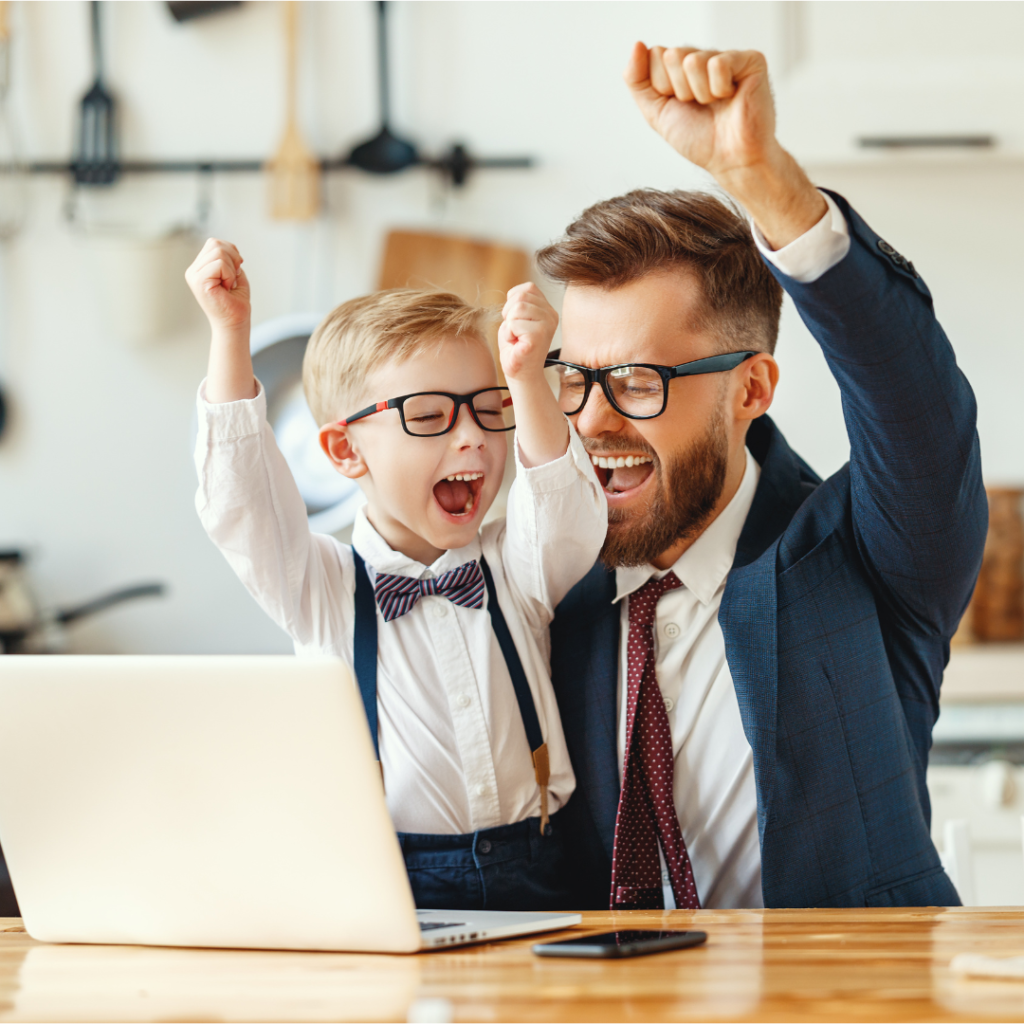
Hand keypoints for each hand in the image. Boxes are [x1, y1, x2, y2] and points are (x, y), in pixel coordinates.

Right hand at [185, 238, 249, 331]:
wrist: (235, 324)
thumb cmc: (235, 302)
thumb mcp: (234, 273)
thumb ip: (228, 257)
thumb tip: (229, 247)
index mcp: (199, 267)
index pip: (214, 243)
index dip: (232, 253)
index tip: (234, 272)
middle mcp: (193, 270)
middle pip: (215, 244)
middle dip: (233, 258)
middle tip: (232, 279)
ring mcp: (194, 275)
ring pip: (218, 251)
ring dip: (231, 269)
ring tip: (228, 285)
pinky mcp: (199, 281)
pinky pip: (220, 264)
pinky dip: (229, 275)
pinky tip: (226, 288)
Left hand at [498, 283, 558, 382]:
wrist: (520, 374)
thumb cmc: (516, 347)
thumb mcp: (518, 318)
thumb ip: (520, 302)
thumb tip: (516, 294)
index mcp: (548, 310)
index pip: (528, 288)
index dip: (513, 302)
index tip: (517, 322)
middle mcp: (551, 316)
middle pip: (521, 296)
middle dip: (509, 313)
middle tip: (514, 332)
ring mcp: (547, 326)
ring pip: (517, 308)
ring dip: (509, 325)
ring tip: (516, 338)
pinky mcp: (538, 336)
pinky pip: (513, 324)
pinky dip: (509, 334)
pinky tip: (517, 345)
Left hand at [623, 42, 825, 247]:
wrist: (730, 160)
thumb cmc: (698, 139)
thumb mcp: (656, 112)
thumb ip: (637, 81)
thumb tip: (638, 44)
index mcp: (680, 68)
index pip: (654, 55)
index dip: (662, 87)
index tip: (680, 105)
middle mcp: (703, 58)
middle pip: (671, 55)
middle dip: (680, 90)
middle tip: (699, 106)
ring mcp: (726, 57)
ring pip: (692, 60)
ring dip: (699, 93)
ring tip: (716, 104)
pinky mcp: (750, 60)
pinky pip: (718, 64)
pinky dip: (719, 90)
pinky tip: (731, 98)